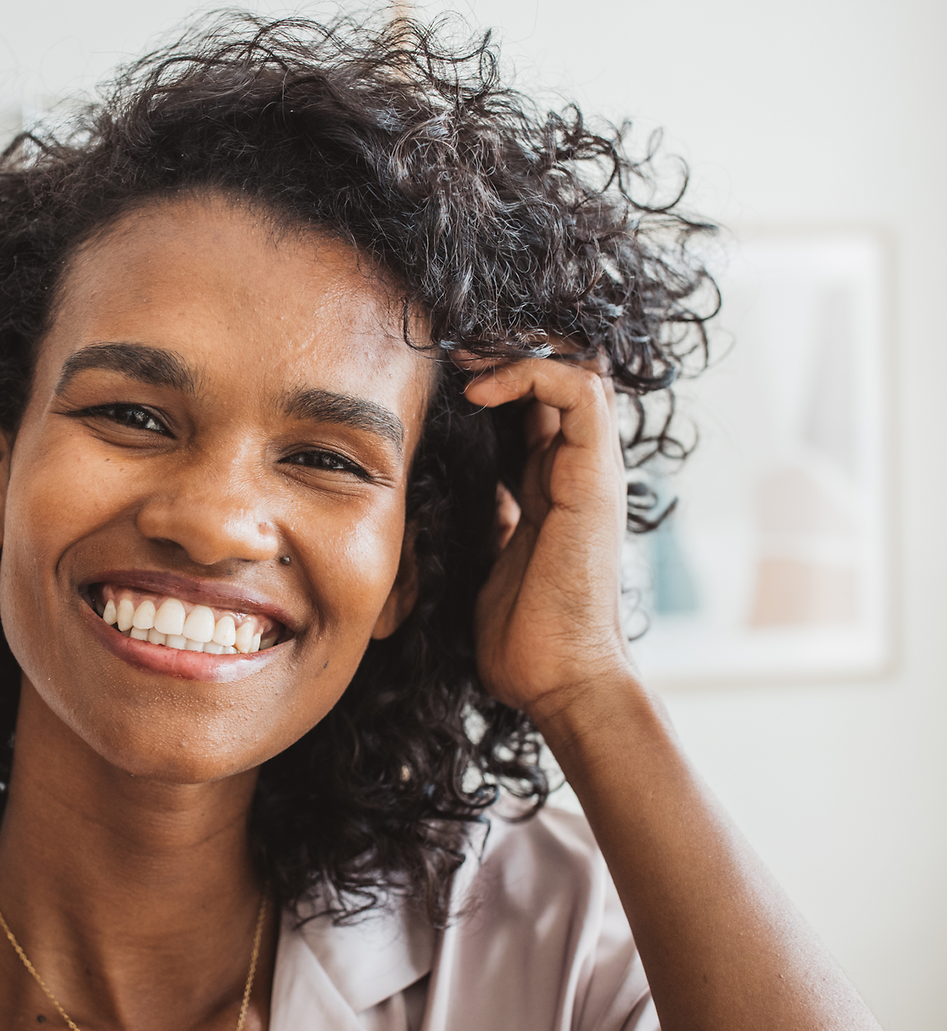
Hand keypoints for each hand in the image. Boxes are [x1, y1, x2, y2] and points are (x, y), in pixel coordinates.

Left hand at [462, 356, 633, 720]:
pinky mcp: (594, 478)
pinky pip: (580, 393)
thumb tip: (435, 495)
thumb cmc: (519, 638)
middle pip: (559, 376)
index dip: (492, 378)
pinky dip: (531, 374)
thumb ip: (474, 521)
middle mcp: (574, 471)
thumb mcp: (480, 560)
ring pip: (577, 369)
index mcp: (547, 487)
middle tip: (451, 350)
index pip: (531, 405)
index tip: (438, 376)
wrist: (559, 680)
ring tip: (463, 358)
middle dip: (506, 350)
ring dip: (517, 351)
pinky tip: (480, 392)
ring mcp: (590, 472)